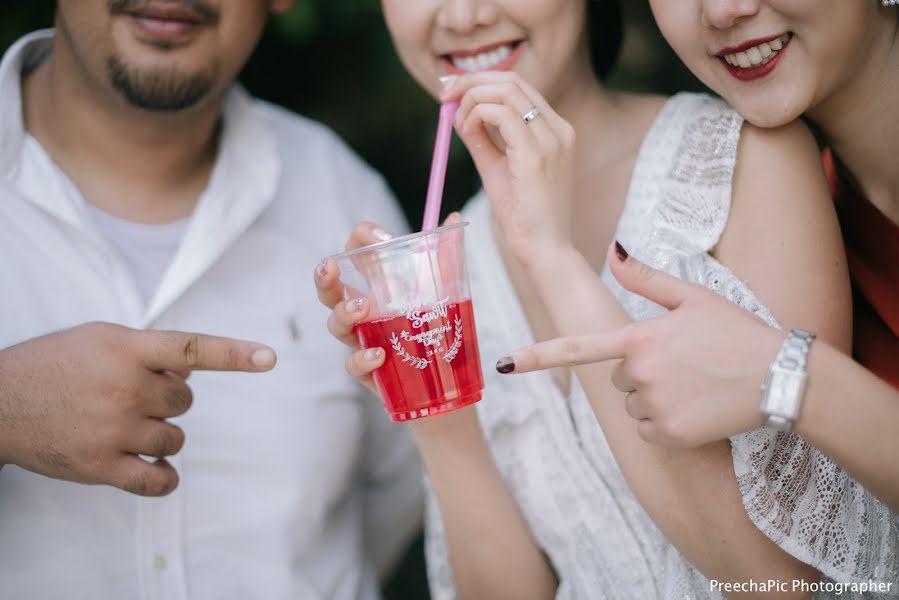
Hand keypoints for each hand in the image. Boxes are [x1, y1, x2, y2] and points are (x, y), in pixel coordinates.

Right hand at [0, 323, 275, 495]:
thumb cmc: (52, 365)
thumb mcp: (100, 339)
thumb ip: (149, 351)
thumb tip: (191, 370)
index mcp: (128, 349)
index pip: (193, 349)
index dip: (235, 353)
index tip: (269, 358)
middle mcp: (126, 388)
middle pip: (186, 401)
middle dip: (167, 399)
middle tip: (133, 396)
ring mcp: (114, 429)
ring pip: (174, 438)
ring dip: (160, 434)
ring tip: (125, 425)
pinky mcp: (101, 465)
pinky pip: (157, 480)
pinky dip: (162, 477)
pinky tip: (153, 467)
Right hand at [314, 214, 461, 393]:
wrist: (443, 382)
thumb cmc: (434, 330)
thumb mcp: (444, 290)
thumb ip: (446, 255)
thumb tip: (455, 217)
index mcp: (377, 285)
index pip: (357, 254)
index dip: (359, 238)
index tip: (379, 235)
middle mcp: (363, 310)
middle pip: (330, 289)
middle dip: (324, 276)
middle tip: (329, 267)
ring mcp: (362, 339)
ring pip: (336, 324)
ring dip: (344, 314)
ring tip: (362, 310)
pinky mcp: (368, 371)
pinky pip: (354, 364)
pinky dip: (363, 359)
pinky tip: (378, 354)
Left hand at [441, 72, 574, 267]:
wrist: (543, 249)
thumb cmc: (523, 217)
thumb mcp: (498, 169)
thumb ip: (483, 141)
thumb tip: (460, 117)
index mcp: (556, 130)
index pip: (519, 87)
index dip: (482, 81)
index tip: (453, 91)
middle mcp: (559, 129)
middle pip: (512, 81)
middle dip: (471, 81)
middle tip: (444, 93)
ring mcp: (551, 139)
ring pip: (505, 91)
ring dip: (470, 100)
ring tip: (456, 123)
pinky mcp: (535, 154)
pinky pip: (500, 115)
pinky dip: (475, 115)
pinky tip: (466, 131)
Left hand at [497, 242, 783, 446]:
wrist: (782, 377)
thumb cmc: (738, 332)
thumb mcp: (693, 297)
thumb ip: (645, 279)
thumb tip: (612, 250)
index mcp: (639, 337)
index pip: (578, 347)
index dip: (537, 357)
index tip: (502, 365)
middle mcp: (639, 374)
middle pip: (618, 376)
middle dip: (641, 371)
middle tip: (684, 362)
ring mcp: (654, 406)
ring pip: (634, 404)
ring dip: (654, 398)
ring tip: (694, 384)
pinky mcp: (669, 434)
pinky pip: (648, 430)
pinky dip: (665, 424)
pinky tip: (696, 408)